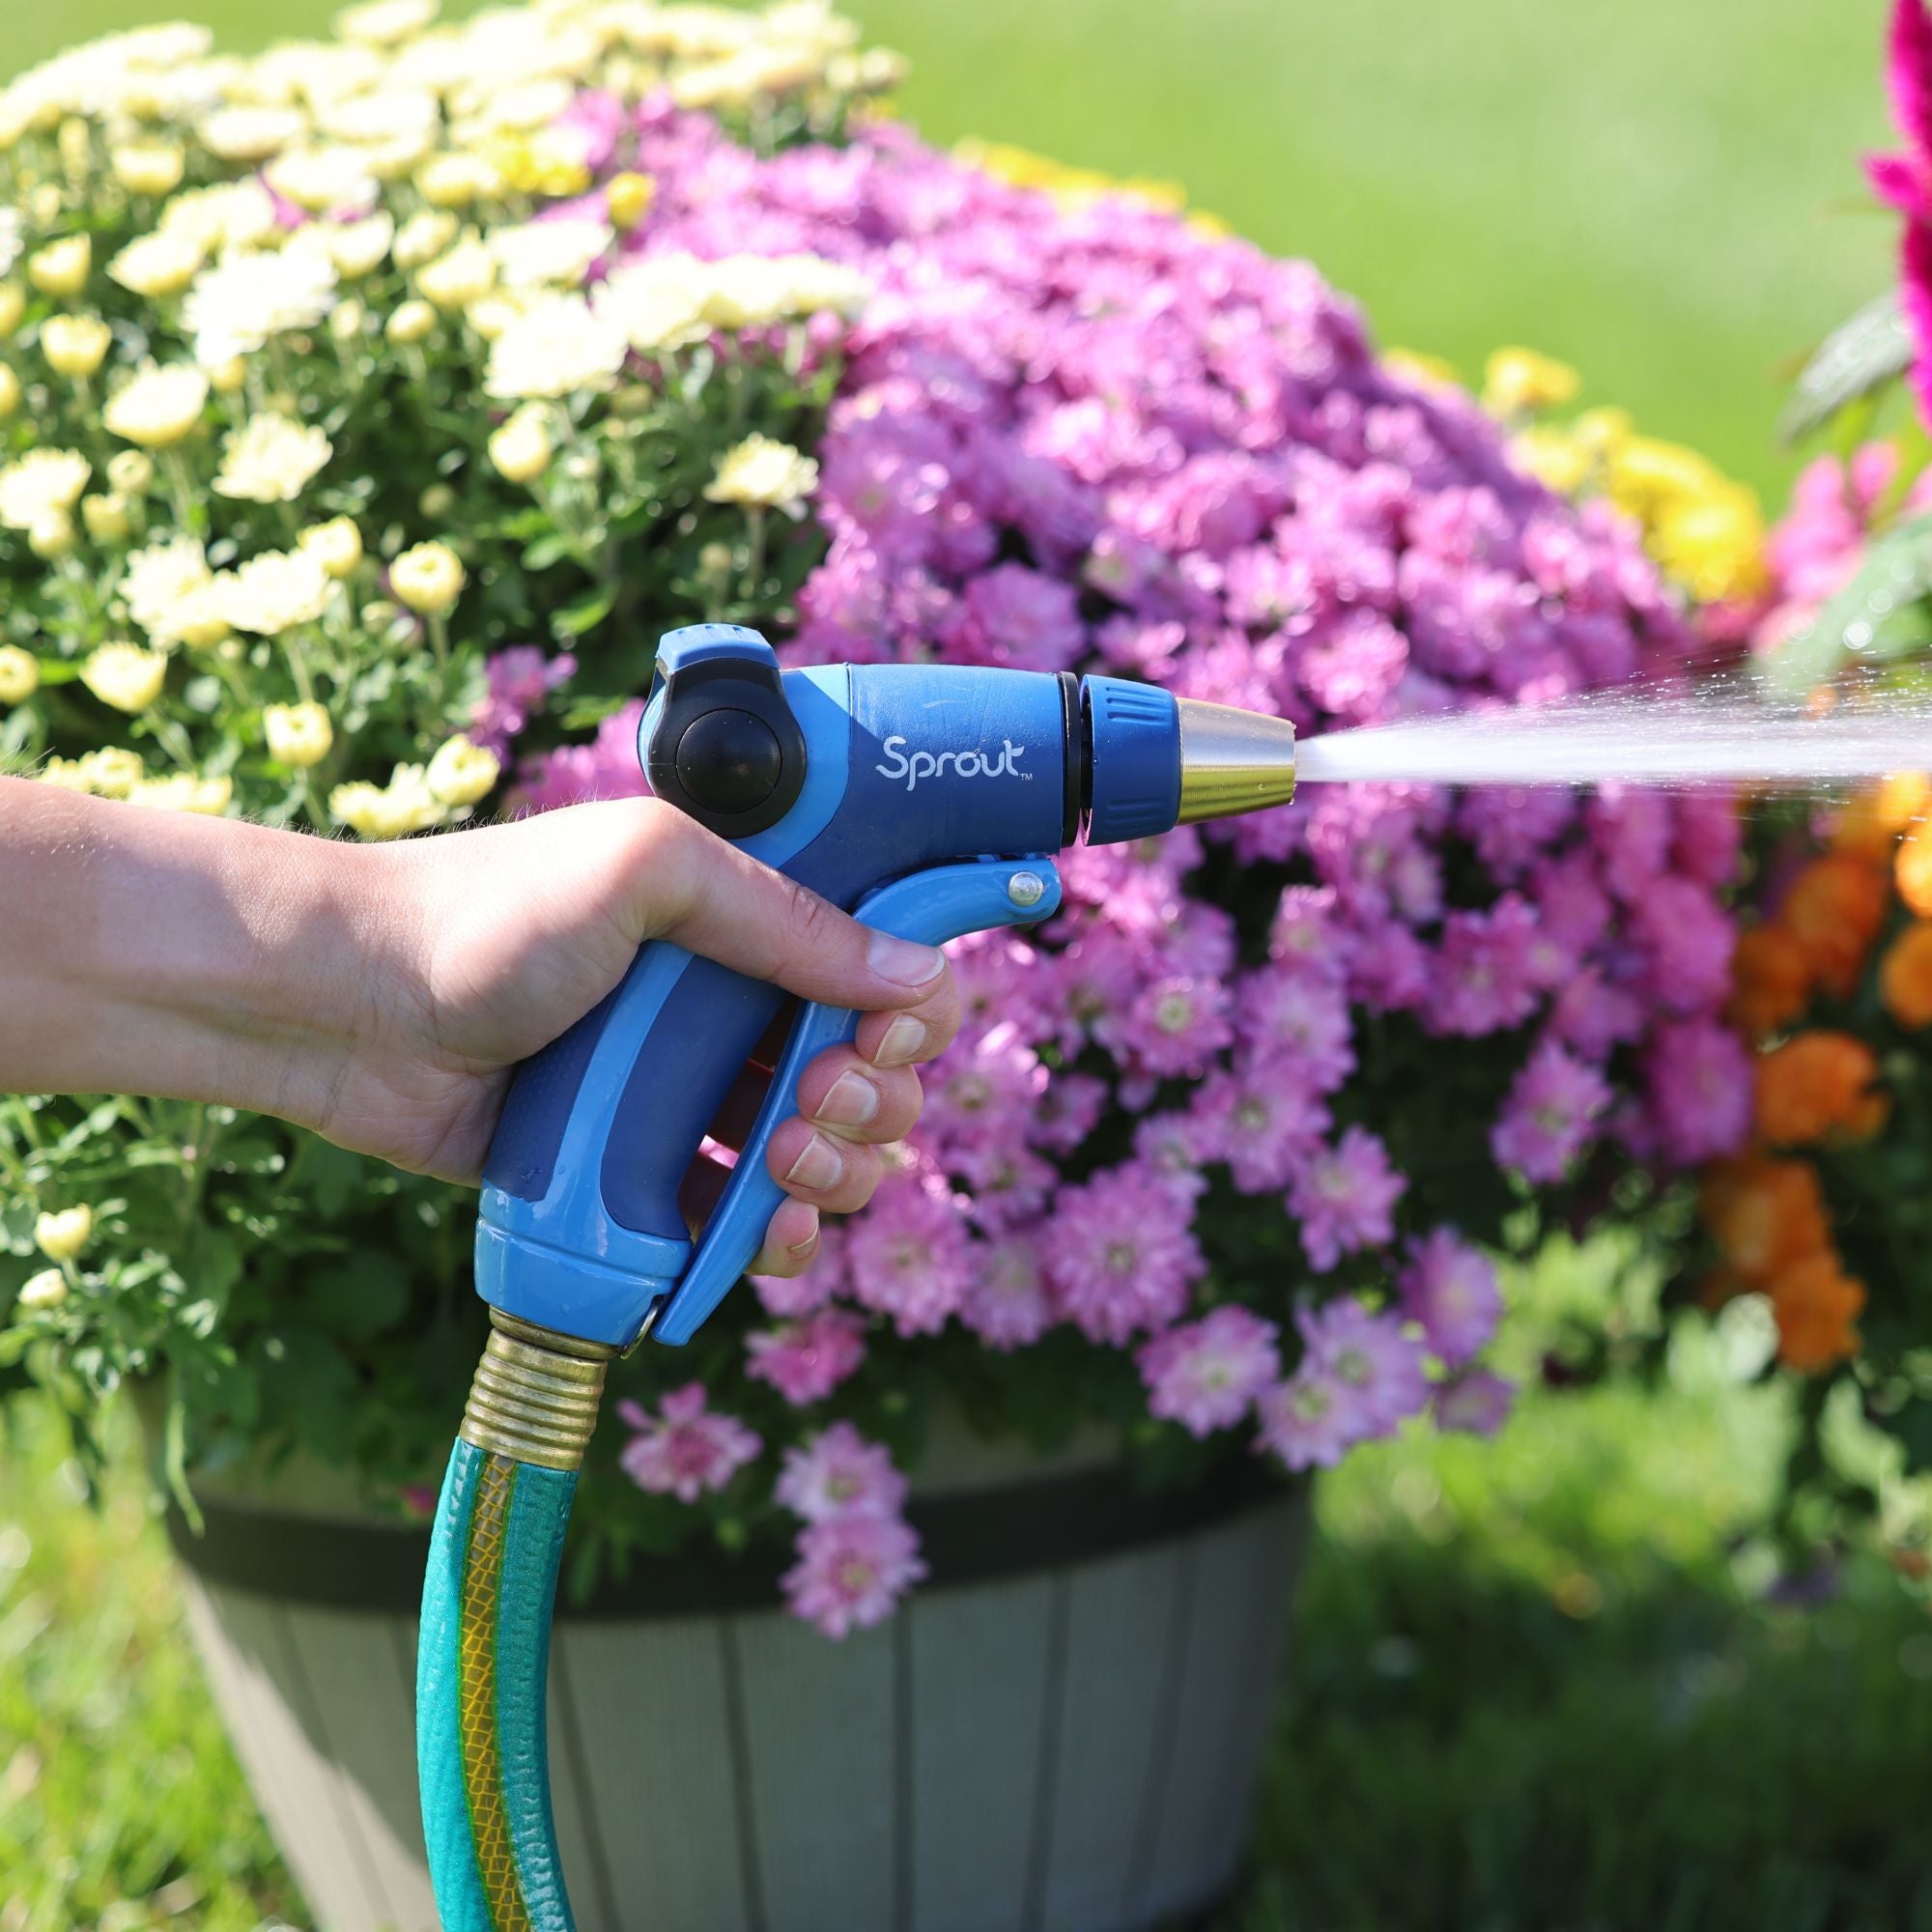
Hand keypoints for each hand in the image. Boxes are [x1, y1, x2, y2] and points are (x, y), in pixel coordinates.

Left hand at [321, 797, 960, 1275]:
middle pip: (873, 1079)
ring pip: (825, 1161)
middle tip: (813, 1098)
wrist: (347, 1008)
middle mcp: (731, 1012)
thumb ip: (784, 919)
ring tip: (782, 1163)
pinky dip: (776, 1238)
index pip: (884, 973)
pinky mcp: (642, 1180)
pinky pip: (743, 1224)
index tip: (879, 1034)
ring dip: (837, 1173)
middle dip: (873, 1102)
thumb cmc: (484, 915)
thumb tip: (919, 978)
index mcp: (745, 924)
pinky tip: (763, 1229)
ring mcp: (690, 1100)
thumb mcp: (647, 871)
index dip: (908, 1010)